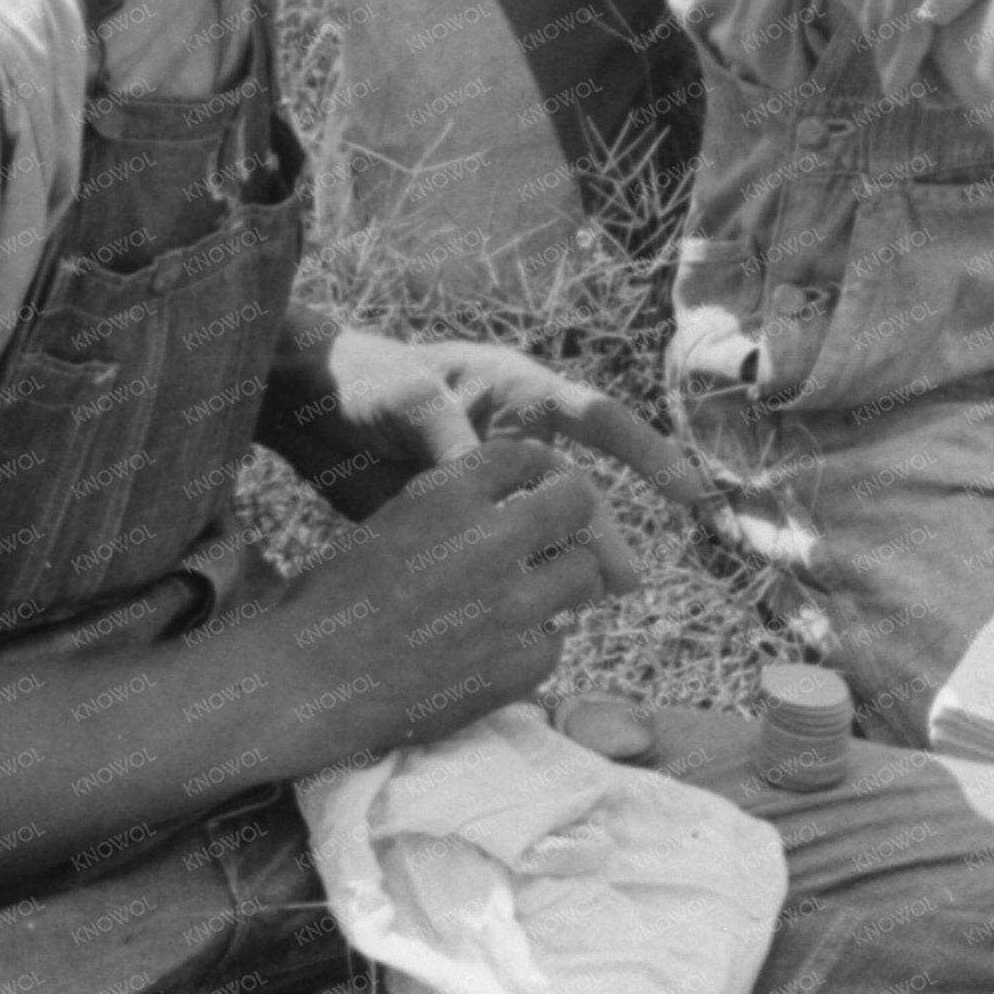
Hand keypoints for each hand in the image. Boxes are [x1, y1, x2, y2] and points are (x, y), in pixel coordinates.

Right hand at [283, 438, 619, 758]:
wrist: (301, 682)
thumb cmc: (332, 599)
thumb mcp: (391, 520)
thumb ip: (455, 503)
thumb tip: (517, 500)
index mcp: (450, 493)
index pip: (529, 456)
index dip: (539, 473)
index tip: (538, 491)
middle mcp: (489, 541)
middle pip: (577, 503)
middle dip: (570, 519)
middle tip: (555, 542)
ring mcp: (510, 606)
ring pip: (583, 574)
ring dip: (562, 583)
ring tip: (531, 599)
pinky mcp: (517, 666)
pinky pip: (557, 642)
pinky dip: (536, 645)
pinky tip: (499, 651)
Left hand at [294, 329, 711, 574]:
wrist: (305, 404)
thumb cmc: (363, 381)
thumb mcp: (407, 398)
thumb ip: (450, 434)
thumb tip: (487, 478)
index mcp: (515, 392)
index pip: (596, 417)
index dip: (646, 450)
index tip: (688, 490)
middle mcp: (516, 435)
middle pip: (575, 489)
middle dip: (604, 533)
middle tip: (622, 583)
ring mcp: (491, 482)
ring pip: (545, 527)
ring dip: (568, 562)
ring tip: (586, 607)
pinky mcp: (461, 519)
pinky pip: (506, 550)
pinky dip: (520, 576)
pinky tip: (530, 612)